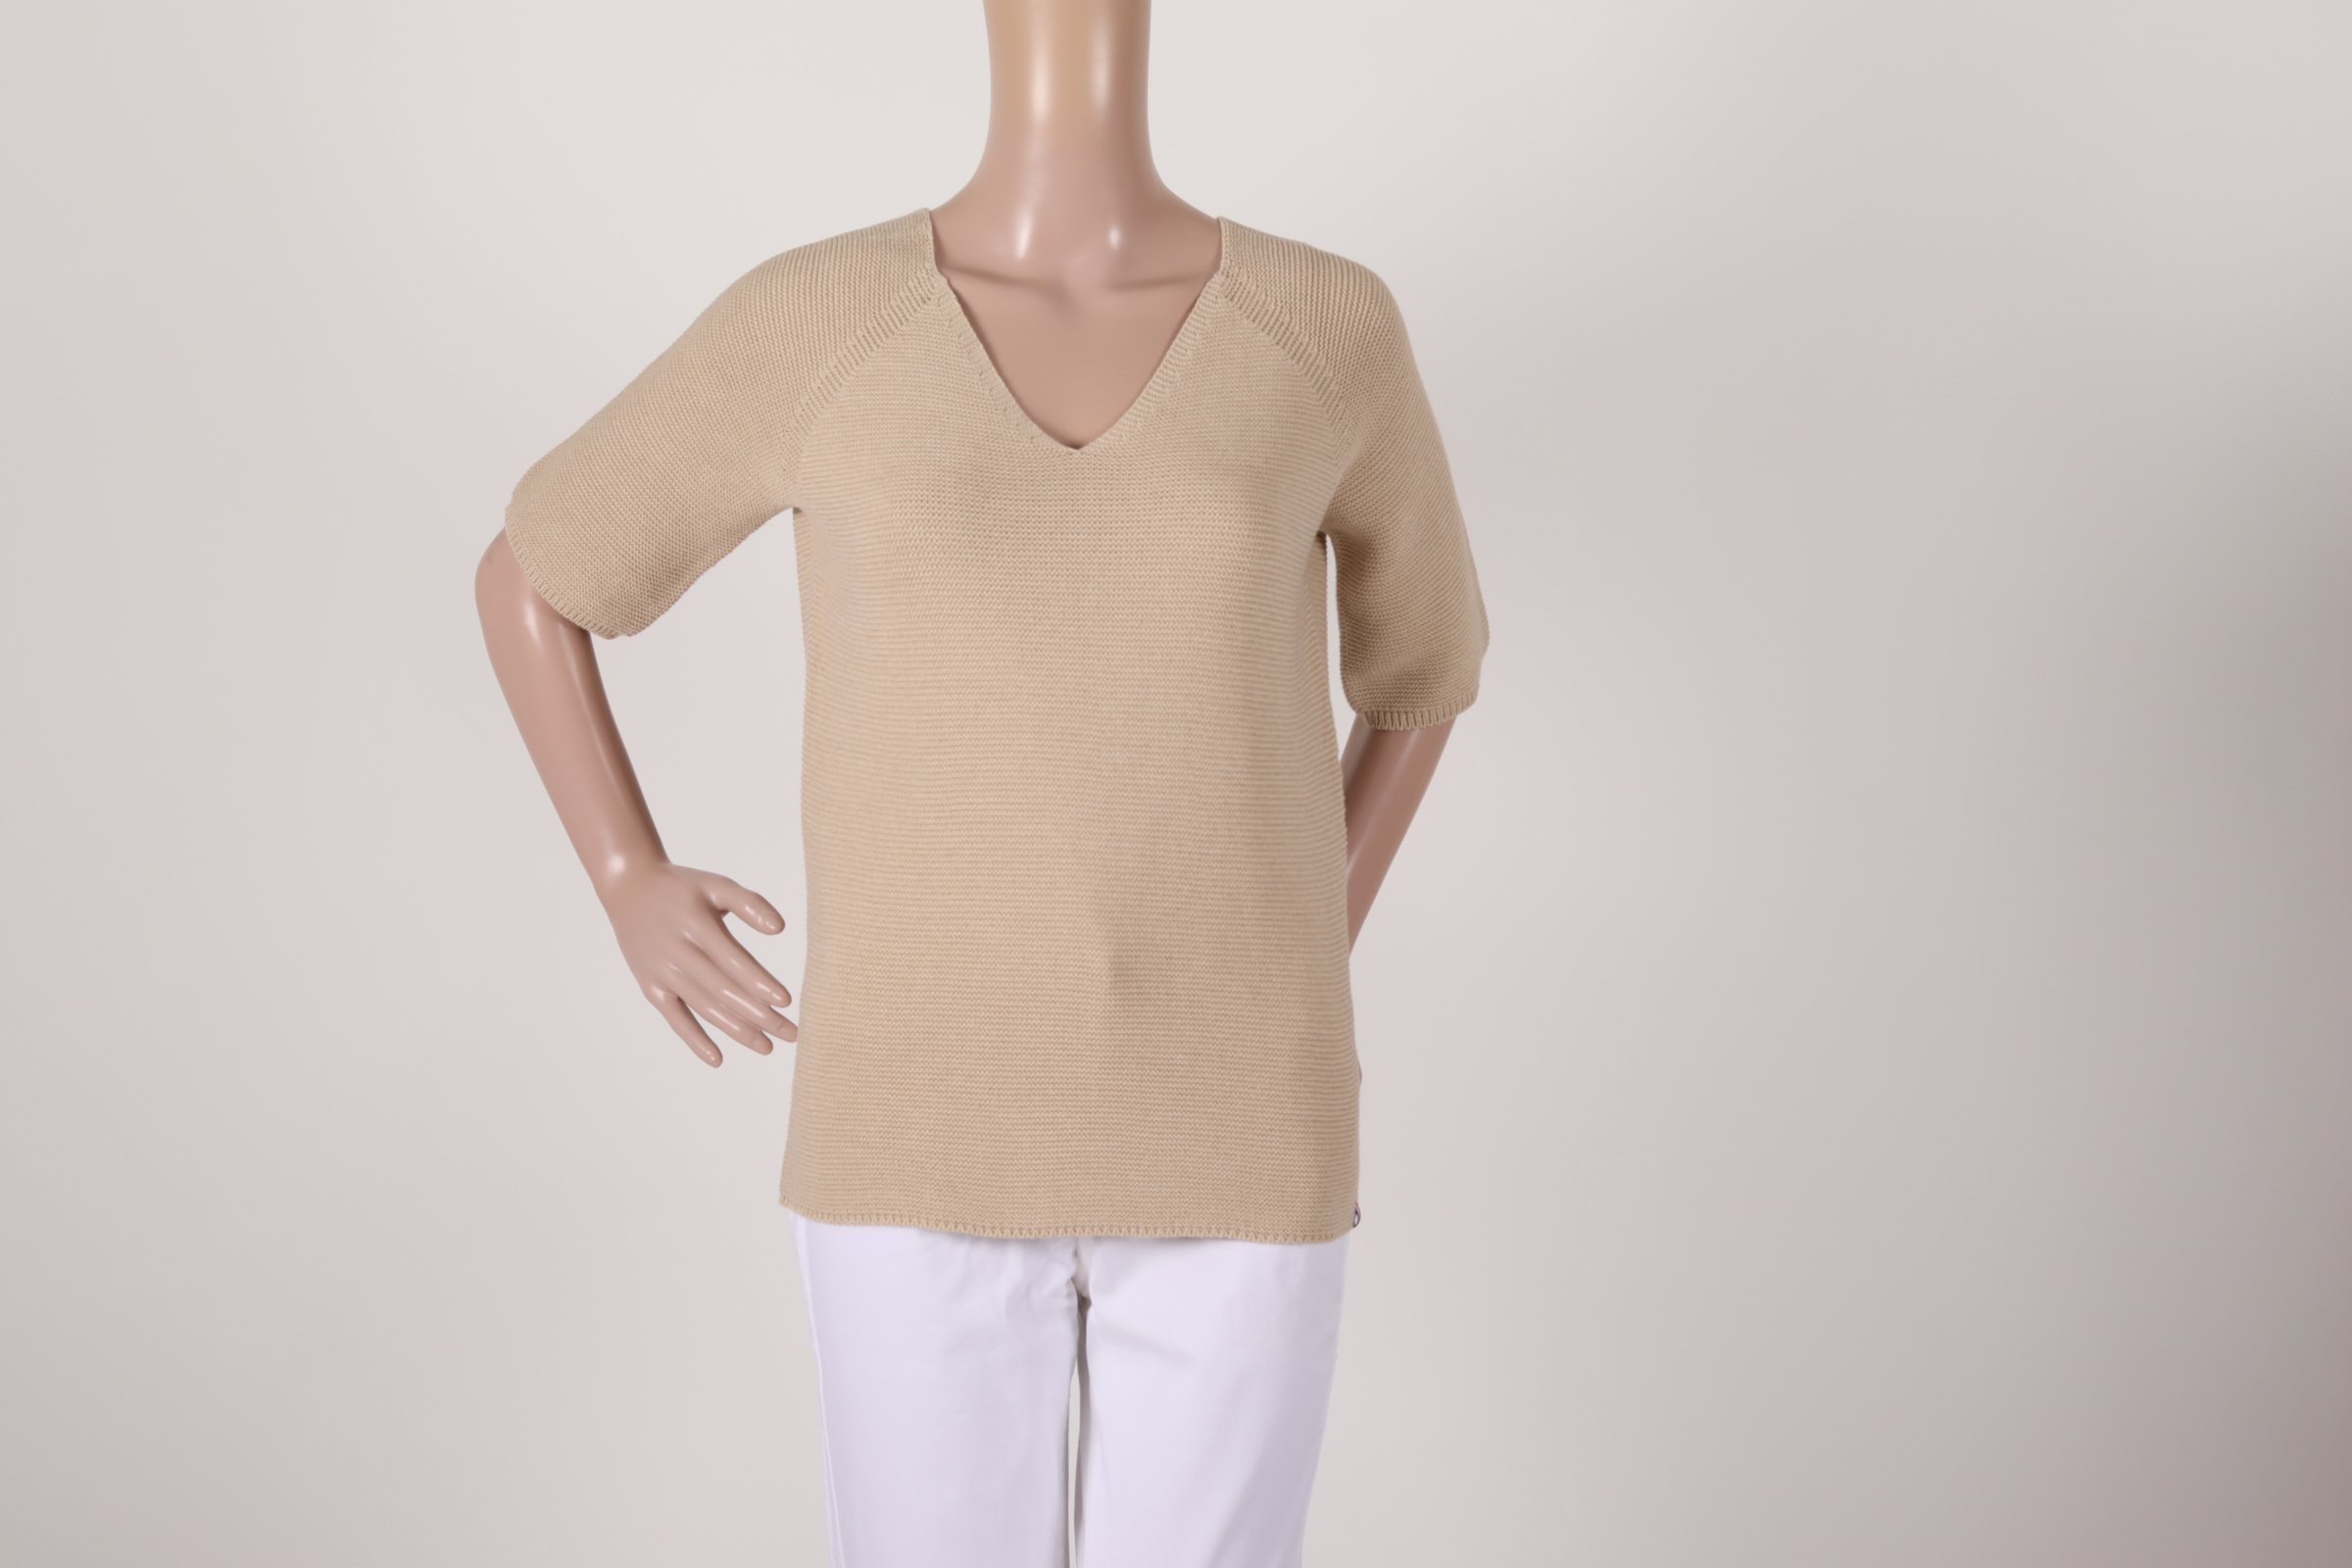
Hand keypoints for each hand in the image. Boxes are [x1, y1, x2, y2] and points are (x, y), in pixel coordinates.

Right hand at [600, 863, 796, 1066]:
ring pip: (704, 1008)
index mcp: (696, 925)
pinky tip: (717, 1059)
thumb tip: (780, 929)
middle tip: (792, 1034)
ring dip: (737, 1031)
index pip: (734, 961)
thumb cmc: (682, 888)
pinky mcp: (651, 987)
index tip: (786, 1002)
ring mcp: (662, 973)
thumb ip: (749, 903)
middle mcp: (677, 952)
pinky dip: (694, 1040)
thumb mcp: (715, 884)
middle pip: (725, 991)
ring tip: (768, 1047)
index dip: (760, 983)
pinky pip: (674, 1019)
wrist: (629, 888)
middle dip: (760, 1017)